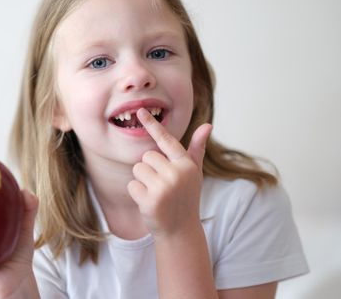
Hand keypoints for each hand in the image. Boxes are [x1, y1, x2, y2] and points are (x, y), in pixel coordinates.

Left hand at [127, 108, 211, 237]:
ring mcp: (164, 187)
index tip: (140, 111)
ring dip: (142, 181)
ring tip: (156, 193)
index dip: (152, 124)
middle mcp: (177, 174)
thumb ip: (196, 149)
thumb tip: (207, 125)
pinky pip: (132, 185)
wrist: (180, 229)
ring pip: (137, 169)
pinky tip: (150, 202)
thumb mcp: (193, 172)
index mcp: (186, 164)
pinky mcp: (151, 200)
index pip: (166, 140)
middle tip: (162, 185)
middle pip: (146, 156)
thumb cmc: (185, 196)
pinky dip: (137, 193)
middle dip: (149, 169)